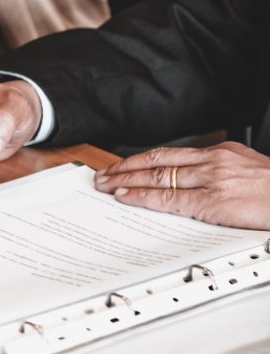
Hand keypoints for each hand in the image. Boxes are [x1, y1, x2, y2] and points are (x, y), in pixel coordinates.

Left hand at [94, 142, 269, 229]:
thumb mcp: (250, 169)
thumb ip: (223, 171)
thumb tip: (199, 178)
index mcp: (221, 152)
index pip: (170, 153)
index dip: (141, 160)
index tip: (122, 165)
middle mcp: (212, 161)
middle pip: (157, 162)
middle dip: (125, 168)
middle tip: (102, 174)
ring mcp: (211, 180)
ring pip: (157, 178)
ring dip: (126, 182)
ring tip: (105, 185)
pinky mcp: (212, 202)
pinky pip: (168, 199)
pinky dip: (142, 198)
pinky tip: (125, 197)